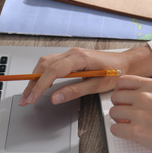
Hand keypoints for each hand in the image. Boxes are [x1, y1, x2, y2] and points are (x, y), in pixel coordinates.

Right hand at [19, 46, 151, 105]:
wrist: (125, 63)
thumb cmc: (115, 72)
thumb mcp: (96, 85)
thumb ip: (74, 91)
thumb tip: (55, 98)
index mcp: (79, 58)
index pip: (52, 72)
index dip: (40, 86)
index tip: (32, 98)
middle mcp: (72, 53)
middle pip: (44, 66)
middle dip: (32, 83)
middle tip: (25, 99)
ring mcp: (70, 53)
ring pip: (45, 63)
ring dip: (35, 78)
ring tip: (29, 94)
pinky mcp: (71, 57)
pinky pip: (51, 63)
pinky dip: (42, 73)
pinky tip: (40, 83)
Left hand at [109, 75, 151, 152]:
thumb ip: (148, 92)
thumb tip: (129, 96)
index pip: (122, 81)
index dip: (120, 91)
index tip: (124, 99)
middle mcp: (144, 97)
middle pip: (115, 97)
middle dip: (119, 106)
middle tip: (127, 114)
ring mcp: (140, 114)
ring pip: (113, 113)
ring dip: (118, 120)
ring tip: (130, 124)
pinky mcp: (137, 131)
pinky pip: (114, 129)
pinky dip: (119, 132)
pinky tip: (129, 133)